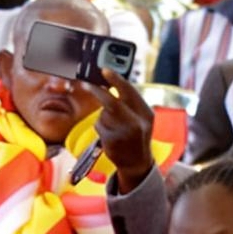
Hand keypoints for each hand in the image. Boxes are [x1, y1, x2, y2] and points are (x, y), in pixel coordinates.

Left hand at [91, 73, 156, 189]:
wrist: (137, 163)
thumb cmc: (137, 135)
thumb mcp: (142, 118)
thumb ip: (131, 103)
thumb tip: (110, 83)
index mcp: (146, 113)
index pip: (130, 91)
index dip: (116, 79)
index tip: (104, 70)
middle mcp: (136, 123)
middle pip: (112, 102)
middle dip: (97, 91)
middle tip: (86, 84)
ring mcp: (123, 134)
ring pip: (103, 114)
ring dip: (103, 116)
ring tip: (113, 126)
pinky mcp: (112, 142)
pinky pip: (99, 126)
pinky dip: (101, 127)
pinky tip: (110, 135)